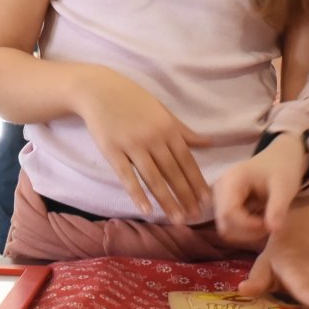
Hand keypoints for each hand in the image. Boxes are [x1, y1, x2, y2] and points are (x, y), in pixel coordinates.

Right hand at [76, 70, 211, 222]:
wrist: (98, 90)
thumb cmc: (133, 100)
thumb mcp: (162, 111)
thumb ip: (184, 130)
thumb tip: (210, 142)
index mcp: (168, 128)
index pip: (187, 160)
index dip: (197, 182)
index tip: (206, 200)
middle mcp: (153, 138)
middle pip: (173, 172)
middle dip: (186, 196)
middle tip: (195, 216)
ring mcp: (132, 145)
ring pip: (154, 178)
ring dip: (167, 200)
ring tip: (177, 219)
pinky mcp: (112, 151)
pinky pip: (127, 177)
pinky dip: (137, 194)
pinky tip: (146, 210)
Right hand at [212, 135, 307, 241]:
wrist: (281, 157)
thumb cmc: (283, 169)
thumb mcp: (285, 187)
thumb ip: (278, 208)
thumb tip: (274, 230)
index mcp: (232, 180)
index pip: (229, 212)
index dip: (248, 226)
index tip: (269, 225)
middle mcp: (220, 188)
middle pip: (224, 223)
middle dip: (247, 232)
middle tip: (269, 226)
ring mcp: (220, 196)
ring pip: (225, 227)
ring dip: (245, 233)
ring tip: (265, 222)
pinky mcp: (224, 203)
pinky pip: (229, 224)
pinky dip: (244, 229)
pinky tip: (259, 220)